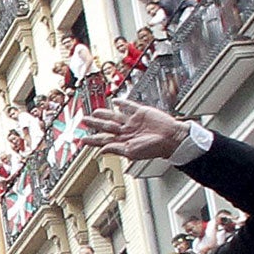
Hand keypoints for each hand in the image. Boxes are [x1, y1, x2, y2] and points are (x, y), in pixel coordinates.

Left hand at [77, 97, 191, 161]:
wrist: (171, 138)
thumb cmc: (154, 148)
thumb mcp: (131, 152)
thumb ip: (115, 149)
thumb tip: (100, 151)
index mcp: (123, 141)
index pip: (104, 140)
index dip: (93, 139)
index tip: (82, 139)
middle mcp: (126, 131)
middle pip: (107, 126)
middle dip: (95, 124)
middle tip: (84, 121)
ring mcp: (133, 121)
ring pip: (115, 116)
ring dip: (104, 114)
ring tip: (94, 112)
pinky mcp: (141, 112)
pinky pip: (129, 106)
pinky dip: (122, 103)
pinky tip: (115, 101)